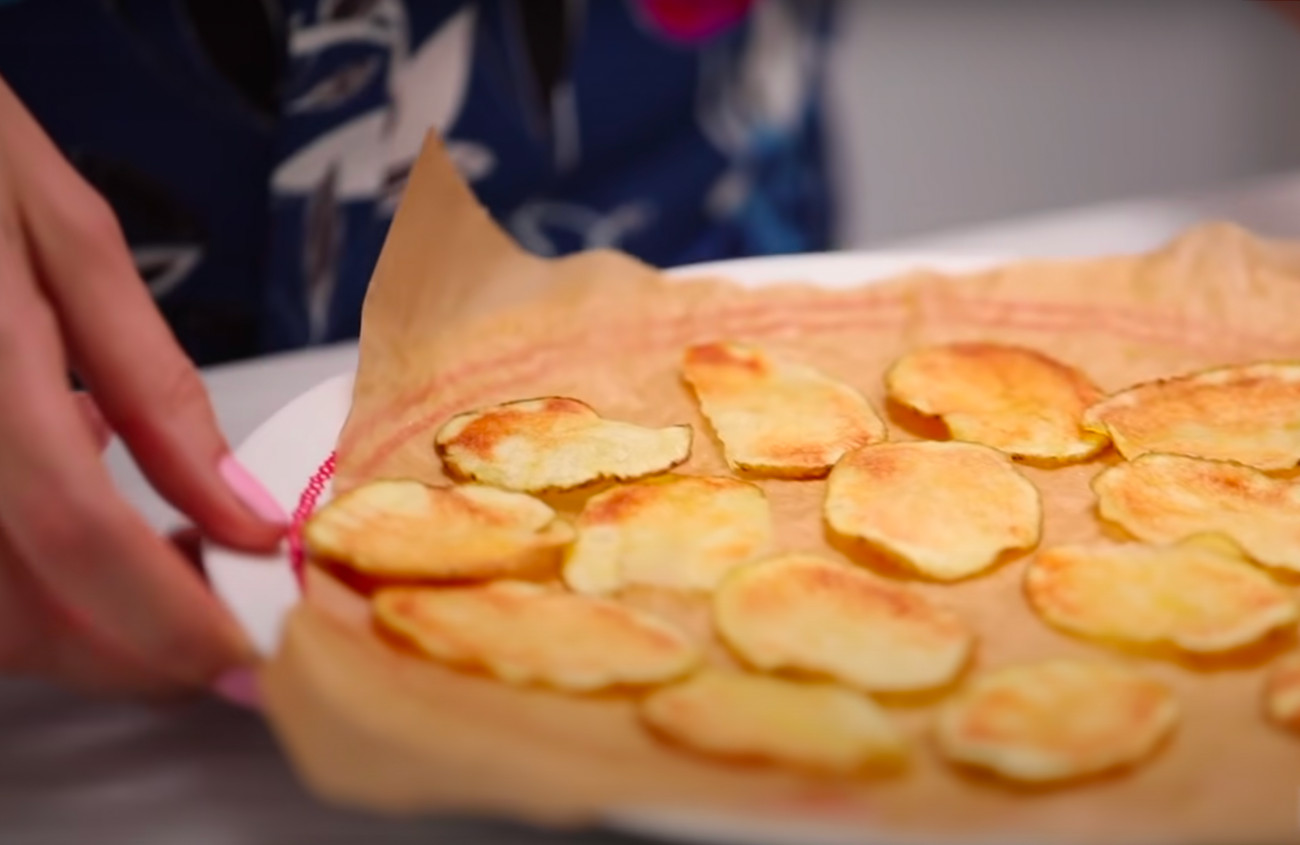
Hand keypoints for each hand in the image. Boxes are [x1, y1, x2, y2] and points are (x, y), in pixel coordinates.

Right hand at [0, 77, 284, 696]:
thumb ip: (152, 383)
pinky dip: (35, 573)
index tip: (253, 654)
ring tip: (177, 554)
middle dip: (139, 649)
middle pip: (19, 615)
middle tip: (226, 612)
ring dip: (89, 625)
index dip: (172, 618)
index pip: (79, 534)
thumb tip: (238, 512)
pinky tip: (85, 498)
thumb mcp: (69, 238)